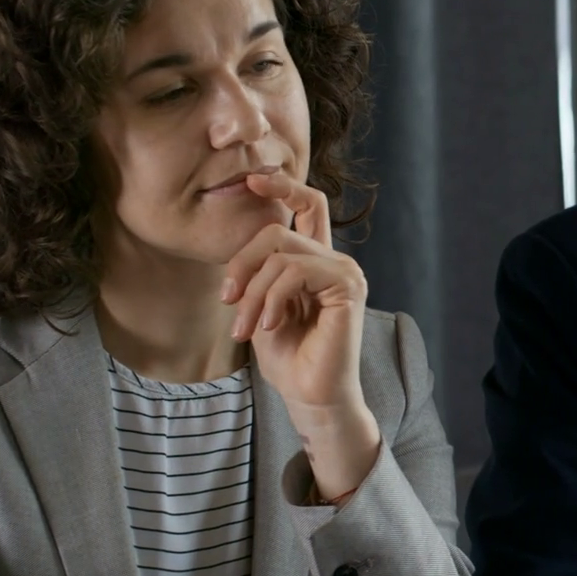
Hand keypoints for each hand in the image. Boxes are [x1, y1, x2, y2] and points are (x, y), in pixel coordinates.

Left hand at [222, 171, 380, 497]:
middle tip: (228, 300)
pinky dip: (271, 298)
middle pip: (278, 228)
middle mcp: (334, 260)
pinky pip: (296, 271)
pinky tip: (269, 325)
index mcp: (316, 260)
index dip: (282, 186)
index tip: (250, 180)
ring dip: (253, 292)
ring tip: (245, 328)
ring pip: (282, 252)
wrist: (310, 395)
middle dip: (242, 261)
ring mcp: (344, 271)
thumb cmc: (287, 357)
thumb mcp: (261, 306)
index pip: (308, 204)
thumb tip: (239, 250)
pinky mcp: (348, 286)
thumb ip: (258, 273)